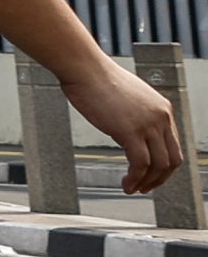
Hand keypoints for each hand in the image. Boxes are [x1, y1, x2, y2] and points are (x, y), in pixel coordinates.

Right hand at [65, 55, 191, 196]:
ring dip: (147, 182)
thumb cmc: (95, 77)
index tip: (150, 173)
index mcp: (162, 108)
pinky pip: (140, 164)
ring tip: (133, 188)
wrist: (84, 68)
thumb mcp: (126, 96)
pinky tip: (126, 183)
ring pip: (158, 165)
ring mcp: (147, 124)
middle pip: (172, 158)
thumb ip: (135, 113)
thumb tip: (127, 128)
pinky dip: (135, 178)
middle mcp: (161, 117)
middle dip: (160, 178)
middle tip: (145, 186)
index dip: (164, 165)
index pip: (173, 145)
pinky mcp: (130, 131)